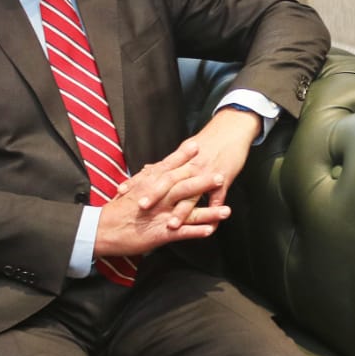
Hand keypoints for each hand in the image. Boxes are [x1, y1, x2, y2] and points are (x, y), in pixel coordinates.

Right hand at [95, 141, 231, 256]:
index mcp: (149, 185)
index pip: (168, 168)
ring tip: (228, 211)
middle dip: (203, 181)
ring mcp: (160, 215)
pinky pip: (182, 233)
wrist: (101, 230)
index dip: (183, 156)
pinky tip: (211, 230)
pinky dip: (196, 232)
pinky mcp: (160, 233)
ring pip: (187, 211)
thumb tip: (154, 166)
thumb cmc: (118, 210)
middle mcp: (156, 198)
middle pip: (182, 186)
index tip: (198, 145)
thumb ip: (146, 177)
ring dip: (209, 211)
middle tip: (221, 175)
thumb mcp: (132, 189)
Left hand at [111, 105, 262, 230]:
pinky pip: (218, 198)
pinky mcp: (224, 179)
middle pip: (170, 181)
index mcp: (180, 160)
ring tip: (172, 225)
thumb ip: (167, 163)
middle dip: (155, 195)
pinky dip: (215, 212)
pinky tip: (211, 227)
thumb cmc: (209, 140)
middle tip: (141, 207)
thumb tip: (148, 170)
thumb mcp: (186, 149)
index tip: (122, 191)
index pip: (155, 171)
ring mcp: (207, 173)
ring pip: (193, 193)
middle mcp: (190, 166)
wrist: (232, 128)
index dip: (138, 181)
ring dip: (182, 210)